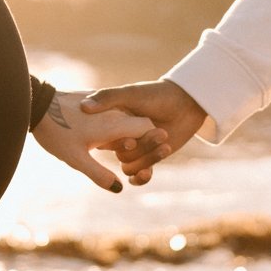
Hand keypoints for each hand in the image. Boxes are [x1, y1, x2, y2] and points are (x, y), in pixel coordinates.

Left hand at [32, 90, 165, 192]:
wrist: (37, 105)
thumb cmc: (56, 133)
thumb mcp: (76, 159)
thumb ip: (99, 174)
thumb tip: (119, 188)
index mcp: (114, 123)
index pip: (148, 127)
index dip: (152, 141)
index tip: (147, 155)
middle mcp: (114, 111)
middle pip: (140, 123)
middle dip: (144, 140)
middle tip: (134, 155)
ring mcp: (104, 106)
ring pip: (126, 118)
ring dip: (129, 134)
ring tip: (119, 149)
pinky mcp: (95, 104)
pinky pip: (114, 114)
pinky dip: (116, 127)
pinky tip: (104, 140)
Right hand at [80, 79, 206, 185]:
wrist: (186, 101)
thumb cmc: (157, 94)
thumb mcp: (131, 93)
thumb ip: (108, 98)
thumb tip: (83, 107)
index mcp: (112, 121)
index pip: (103, 139)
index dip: (116, 143)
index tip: (132, 141)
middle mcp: (121, 136)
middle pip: (120, 155)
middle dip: (139, 149)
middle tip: (160, 134)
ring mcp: (135, 148)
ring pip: (129, 166)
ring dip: (147, 159)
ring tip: (165, 146)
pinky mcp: (149, 157)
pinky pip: (137, 174)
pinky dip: (140, 177)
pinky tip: (146, 173)